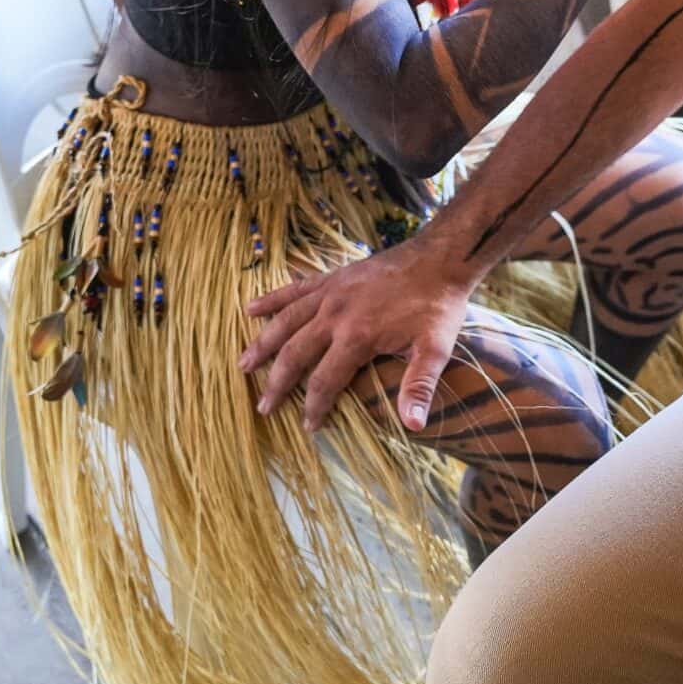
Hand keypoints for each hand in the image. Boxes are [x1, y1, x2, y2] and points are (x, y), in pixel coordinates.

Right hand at [239, 239, 480, 431]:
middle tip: (263, 407)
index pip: (324, 381)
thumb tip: (413, 425)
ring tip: (243, 366)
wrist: (439, 257)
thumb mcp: (435, 348)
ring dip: (263, 344)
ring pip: (285, 322)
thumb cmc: (438, 305)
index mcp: (356, 335)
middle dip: (277, 384)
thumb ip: (420, 385)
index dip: (314, 407)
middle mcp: (334, 314)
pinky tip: (250, 310)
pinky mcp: (332, 277)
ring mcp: (330, 292)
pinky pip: (294, 289)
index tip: (309, 426)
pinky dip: (271, 299)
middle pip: (295, 354)